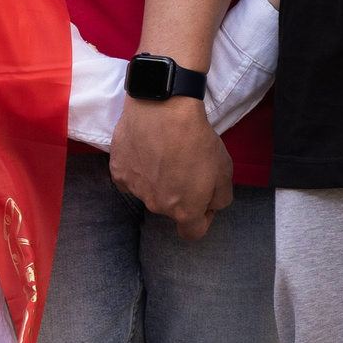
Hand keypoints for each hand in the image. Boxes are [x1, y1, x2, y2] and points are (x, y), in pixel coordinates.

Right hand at [109, 96, 233, 239]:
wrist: (163, 109)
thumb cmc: (196, 139)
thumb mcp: (225, 170)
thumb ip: (221, 197)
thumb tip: (210, 204)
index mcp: (184, 211)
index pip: (192, 233)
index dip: (203, 218)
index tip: (205, 198)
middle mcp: (157, 206)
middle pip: (170, 208)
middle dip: (180, 193)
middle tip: (185, 165)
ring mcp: (135, 189)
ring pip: (149, 191)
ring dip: (158, 179)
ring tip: (164, 152)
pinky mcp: (118, 171)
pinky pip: (131, 176)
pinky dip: (138, 167)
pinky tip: (145, 149)